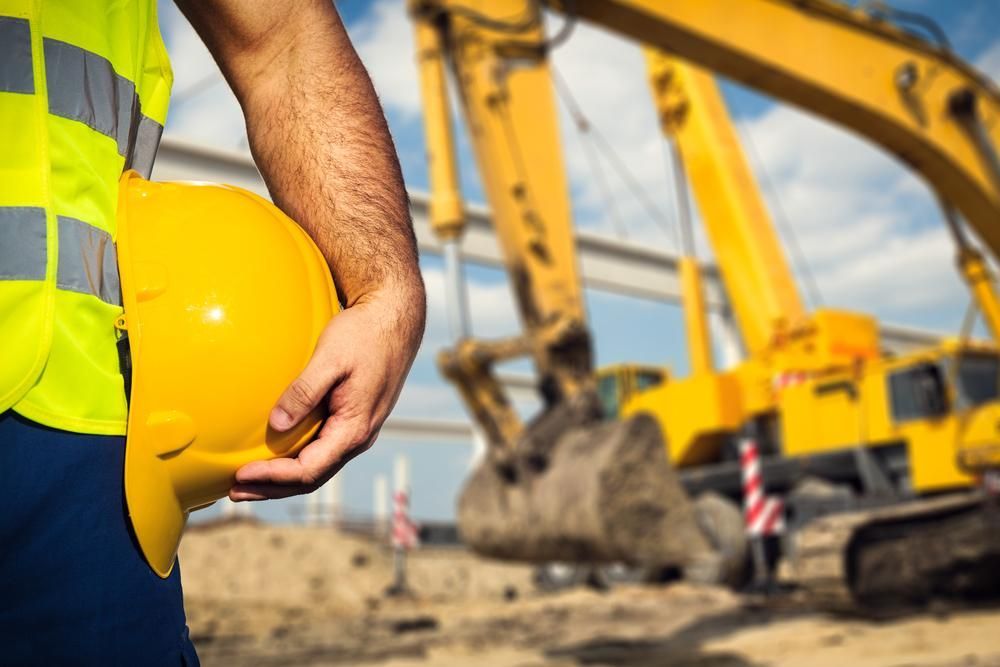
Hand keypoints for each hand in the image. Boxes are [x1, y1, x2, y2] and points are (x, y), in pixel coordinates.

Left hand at [229, 286, 423, 500]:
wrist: (394, 320)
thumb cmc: (364, 334)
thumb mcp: (331, 359)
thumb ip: (304, 392)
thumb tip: (275, 424)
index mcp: (354, 429)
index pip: (308, 470)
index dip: (272, 478)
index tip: (240, 475)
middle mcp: (358, 437)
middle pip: (311, 478)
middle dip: (272, 488)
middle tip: (234, 491)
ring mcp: (356, 430)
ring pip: (316, 467)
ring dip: (281, 478)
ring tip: (248, 480)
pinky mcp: (351, 419)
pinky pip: (321, 450)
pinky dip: (294, 459)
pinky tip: (275, 454)